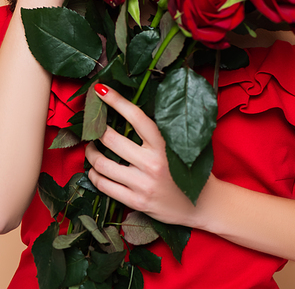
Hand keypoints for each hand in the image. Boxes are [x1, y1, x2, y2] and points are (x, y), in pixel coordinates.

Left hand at [85, 85, 203, 226]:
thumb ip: (158, 131)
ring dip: (91, 153)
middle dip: (96, 129)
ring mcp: (143, 184)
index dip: (116, 100)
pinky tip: (95, 169)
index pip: (136, 117)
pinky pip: (104, 186)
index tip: (101, 89)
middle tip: (92, 125)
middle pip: (112, 140)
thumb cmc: (190, 169)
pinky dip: (94, 175)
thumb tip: (130, 110)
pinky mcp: (136, 202)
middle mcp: (152, 163)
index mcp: (165, 144)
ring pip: (103, 164)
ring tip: (91, 147)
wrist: (203, 204)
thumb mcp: (179, 144)